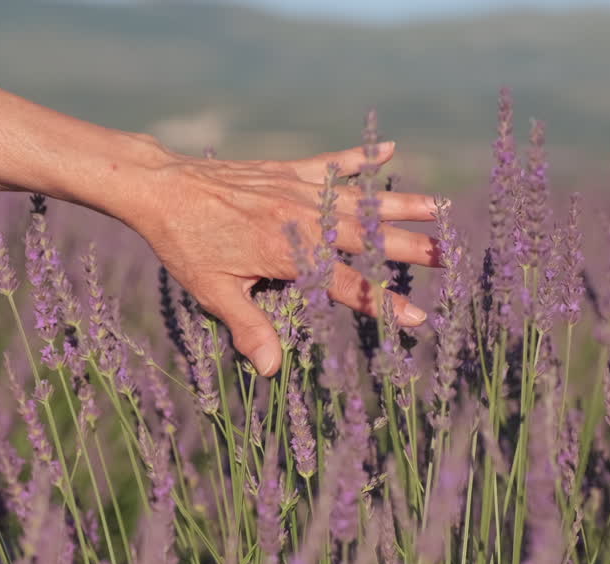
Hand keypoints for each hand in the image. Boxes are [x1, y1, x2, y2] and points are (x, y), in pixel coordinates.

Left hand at [121, 140, 444, 376]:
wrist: (162, 188)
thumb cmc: (185, 245)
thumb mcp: (214, 292)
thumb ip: (248, 327)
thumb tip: (271, 370)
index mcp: (288, 253)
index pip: (346, 285)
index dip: (383, 304)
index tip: (418, 319)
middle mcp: (301, 218)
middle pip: (365, 238)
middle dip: (407, 249)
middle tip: (447, 257)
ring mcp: (297, 190)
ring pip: (358, 199)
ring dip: (399, 203)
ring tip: (438, 208)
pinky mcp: (287, 170)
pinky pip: (332, 163)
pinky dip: (360, 157)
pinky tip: (392, 148)